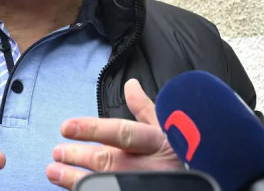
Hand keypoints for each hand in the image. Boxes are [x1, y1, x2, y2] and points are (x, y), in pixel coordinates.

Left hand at [45, 79, 180, 188]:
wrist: (210, 179)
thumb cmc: (187, 151)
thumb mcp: (171, 128)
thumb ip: (146, 108)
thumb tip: (131, 84)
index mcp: (158, 142)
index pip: (122, 133)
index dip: (92, 130)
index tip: (66, 127)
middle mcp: (153, 166)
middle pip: (108, 161)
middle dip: (78, 156)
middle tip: (56, 152)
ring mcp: (146, 185)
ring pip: (105, 183)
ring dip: (75, 179)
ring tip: (53, 171)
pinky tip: (74, 190)